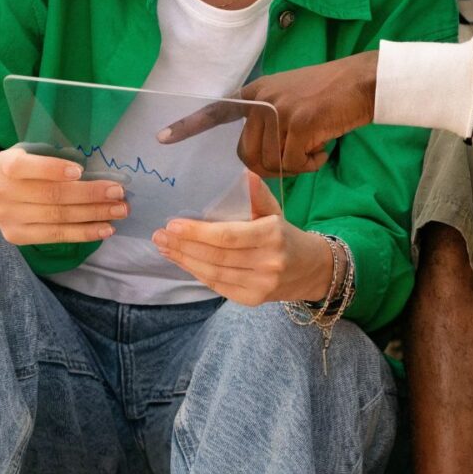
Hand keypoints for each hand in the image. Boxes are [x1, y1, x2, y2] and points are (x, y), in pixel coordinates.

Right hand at [0, 147, 126, 245]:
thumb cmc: (21, 170)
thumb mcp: (28, 155)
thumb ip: (51, 158)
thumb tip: (98, 170)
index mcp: (4, 165)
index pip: (25, 167)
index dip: (52, 169)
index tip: (81, 171)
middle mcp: (1, 192)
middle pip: (51, 195)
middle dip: (89, 194)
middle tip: (118, 192)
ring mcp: (7, 217)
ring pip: (57, 217)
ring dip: (94, 214)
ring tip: (120, 210)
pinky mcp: (17, 236)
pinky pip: (55, 236)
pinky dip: (84, 233)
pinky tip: (106, 229)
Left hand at [152, 173, 329, 305]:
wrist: (312, 270)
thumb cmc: (286, 235)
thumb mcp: (275, 211)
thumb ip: (257, 194)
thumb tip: (243, 173)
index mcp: (273, 235)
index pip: (227, 236)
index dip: (196, 232)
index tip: (172, 225)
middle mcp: (268, 262)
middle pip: (215, 256)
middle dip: (183, 246)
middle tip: (159, 236)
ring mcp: (261, 284)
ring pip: (213, 273)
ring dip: (184, 260)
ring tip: (165, 248)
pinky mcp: (253, 299)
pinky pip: (217, 285)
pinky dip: (196, 273)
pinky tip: (183, 261)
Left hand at [158, 51, 378, 176]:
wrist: (364, 82)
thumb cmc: (334, 94)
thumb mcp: (292, 98)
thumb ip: (271, 118)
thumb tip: (263, 155)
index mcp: (257, 93)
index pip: (217, 110)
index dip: (189, 126)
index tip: (161, 138)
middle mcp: (262, 101)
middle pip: (247, 154)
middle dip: (270, 167)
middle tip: (297, 161)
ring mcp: (280, 110)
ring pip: (271, 162)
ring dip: (295, 167)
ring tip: (315, 152)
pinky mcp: (300, 122)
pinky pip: (294, 162)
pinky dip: (310, 164)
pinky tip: (324, 151)